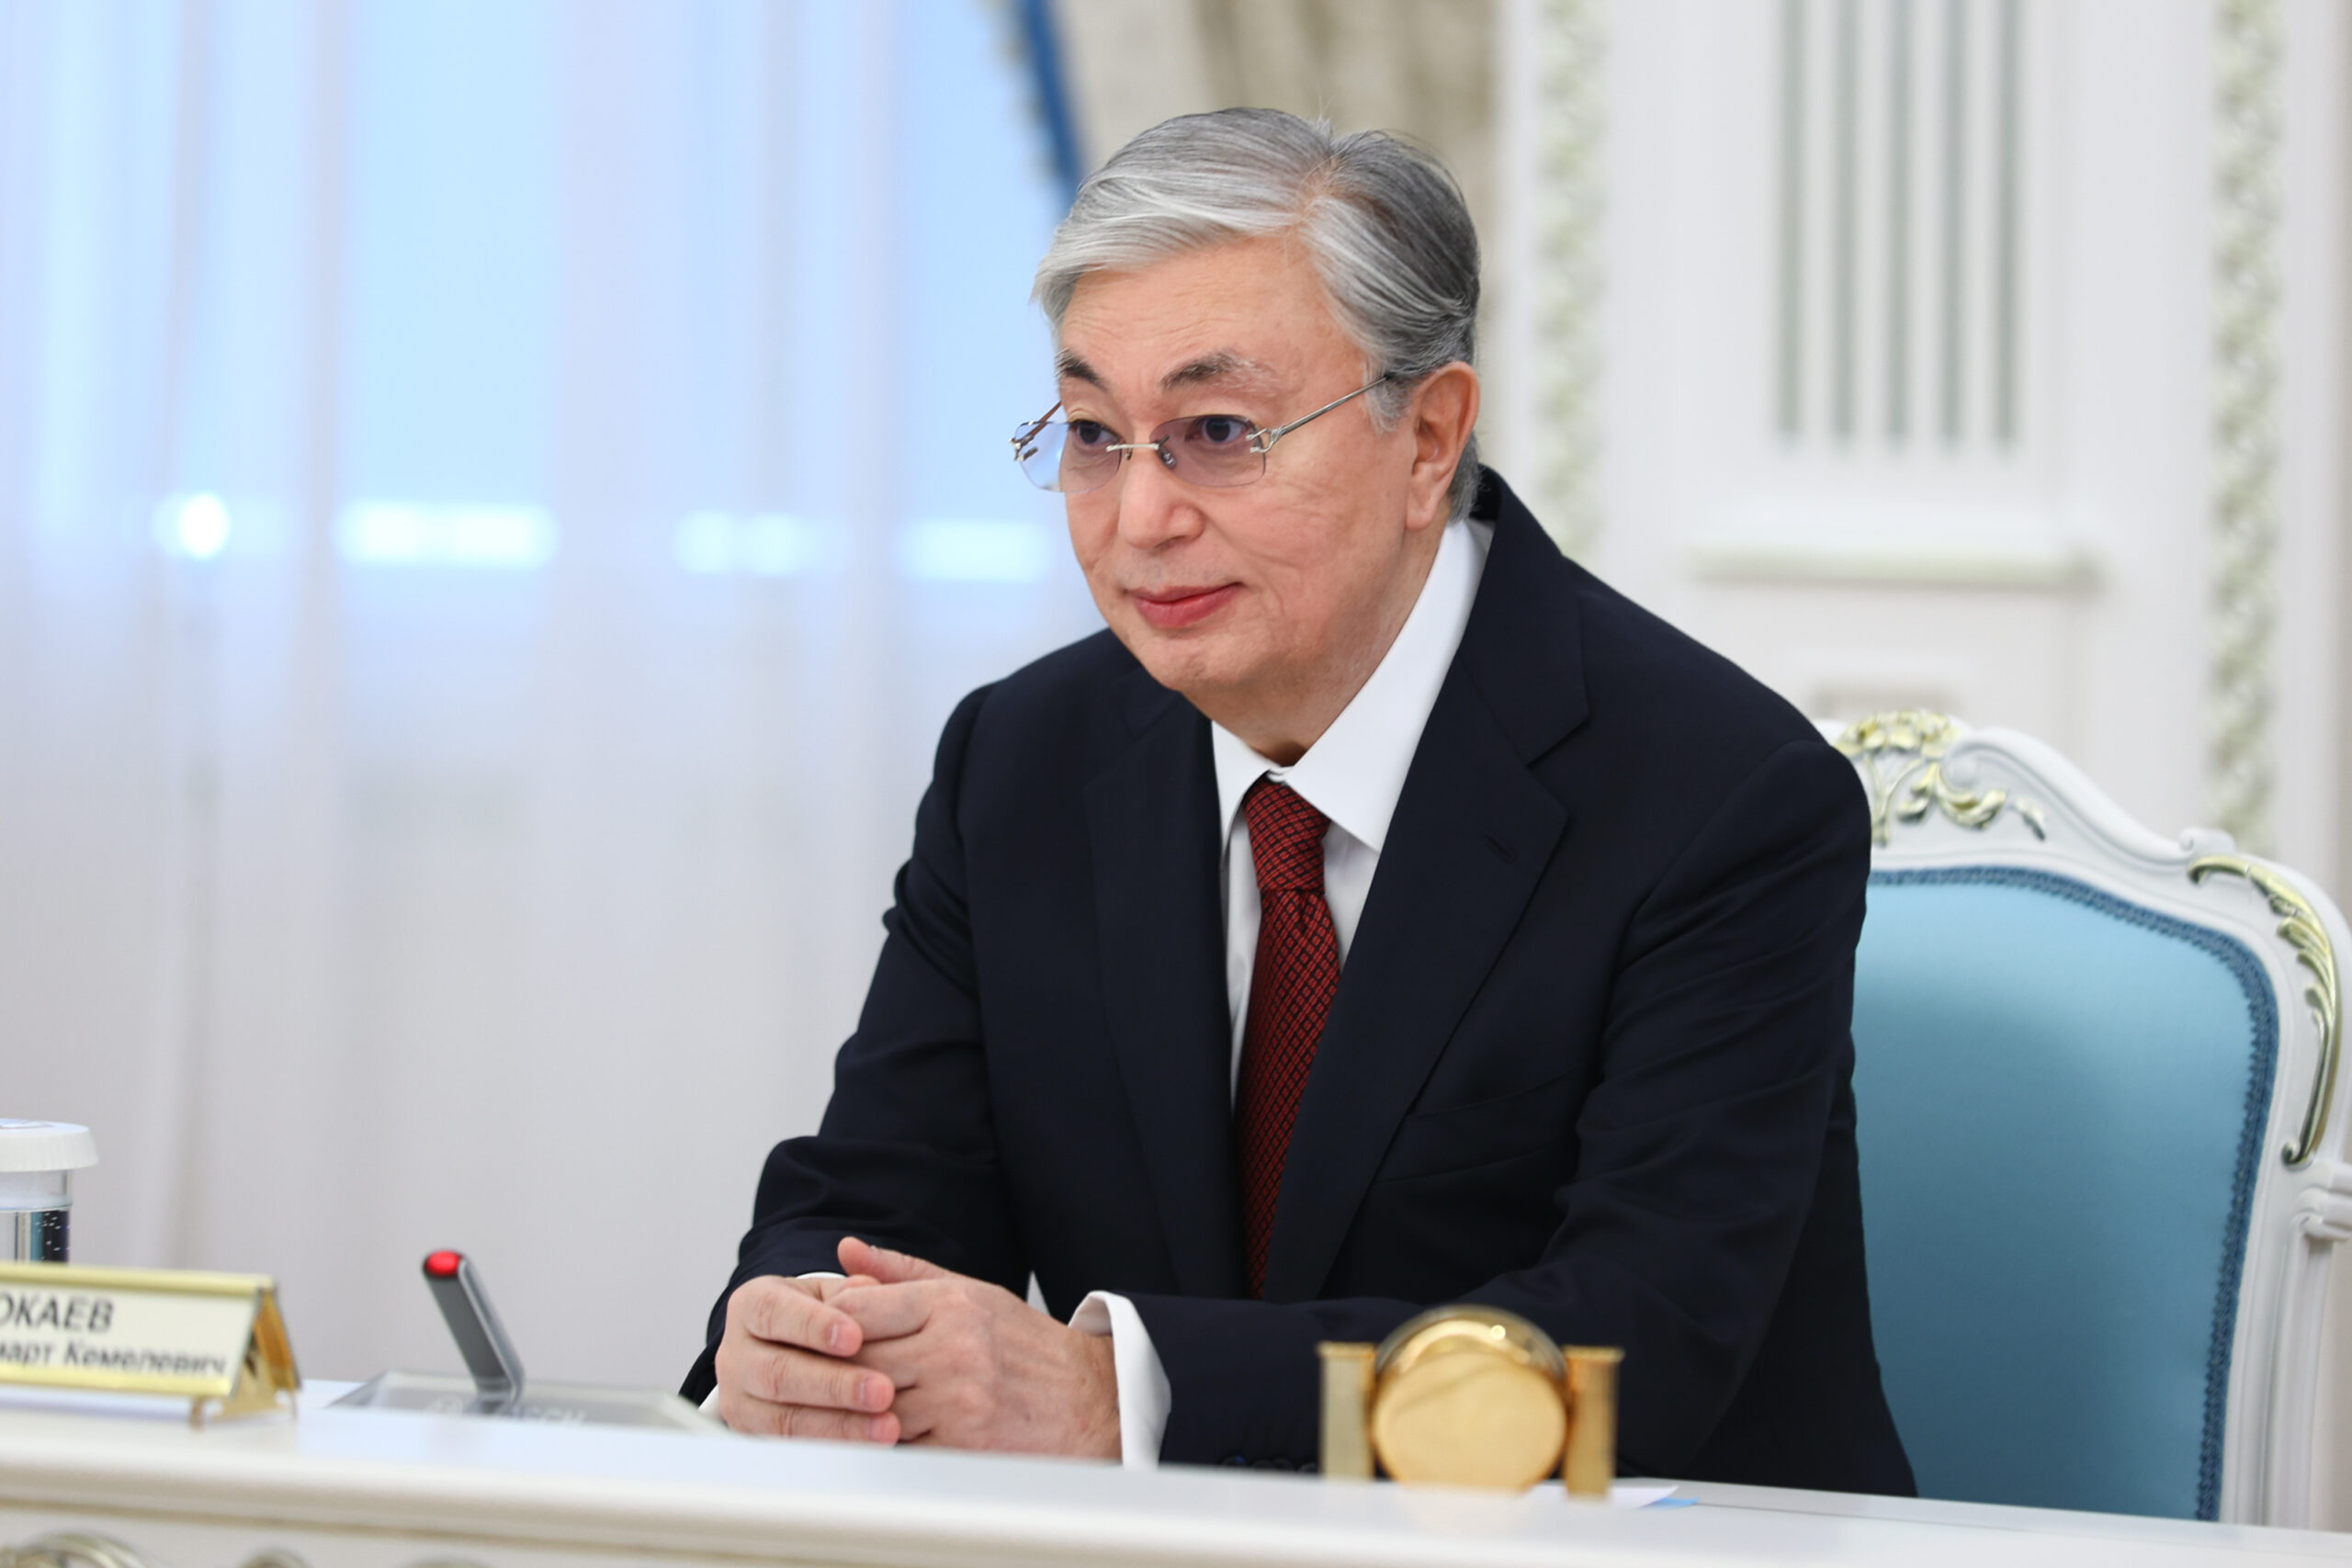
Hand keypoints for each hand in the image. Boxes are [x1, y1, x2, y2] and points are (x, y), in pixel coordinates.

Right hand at [713, 1270, 900, 1441]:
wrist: (790, 1348)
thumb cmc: (817, 1315)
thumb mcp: (831, 1291)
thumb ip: (850, 1288)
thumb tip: (866, 1288)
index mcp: (751, 1304)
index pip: (774, 1312)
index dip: (814, 1326)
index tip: (855, 1337)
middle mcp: (736, 1352)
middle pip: (778, 1373)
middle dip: (834, 1385)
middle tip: (882, 1390)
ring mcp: (738, 1397)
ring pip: (782, 1418)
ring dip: (839, 1425)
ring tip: (885, 1426)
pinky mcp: (750, 1433)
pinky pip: (790, 1446)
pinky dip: (831, 1447)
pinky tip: (866, 1445)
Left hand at [831, 1237, 1120, 1458]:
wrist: (1088, 1399)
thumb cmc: (1024, 1344)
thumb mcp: (970, 1292)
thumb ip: (903, 1272)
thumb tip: (846, 1250)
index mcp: (951, 1304)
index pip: (859, 1308)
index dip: (830, 1324)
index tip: (821, 1336)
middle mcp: (954, 1348)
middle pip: (859, 1361)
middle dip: (835, 1371)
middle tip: (815, 1376)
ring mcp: (958, 1400)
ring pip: (872, 1407)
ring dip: (853, 1411)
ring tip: (838, 1409)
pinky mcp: (962, 1446)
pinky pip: (898, 1448)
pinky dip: (881, 1443)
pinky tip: (875, 1436)